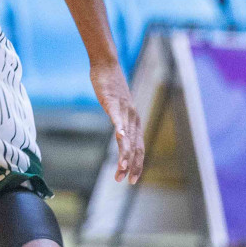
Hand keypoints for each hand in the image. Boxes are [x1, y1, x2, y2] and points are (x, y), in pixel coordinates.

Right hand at [92, 58, 143, 183]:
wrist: (106, 65)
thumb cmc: (110, 86)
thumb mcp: (118, 108)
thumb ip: (120, 121)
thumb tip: (121, 134)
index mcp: (134, 122)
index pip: (139, 148)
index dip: (138, 165)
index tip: (132, 180)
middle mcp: (133, 118)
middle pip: (135, 146)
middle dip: (132, 165)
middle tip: (127, 181)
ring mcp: (124, 110)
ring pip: (127, 136)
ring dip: (125, 153)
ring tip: (122, 168)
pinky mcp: (113, 102)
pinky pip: (117, 118)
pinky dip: (120, 128)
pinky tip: (119, 138)